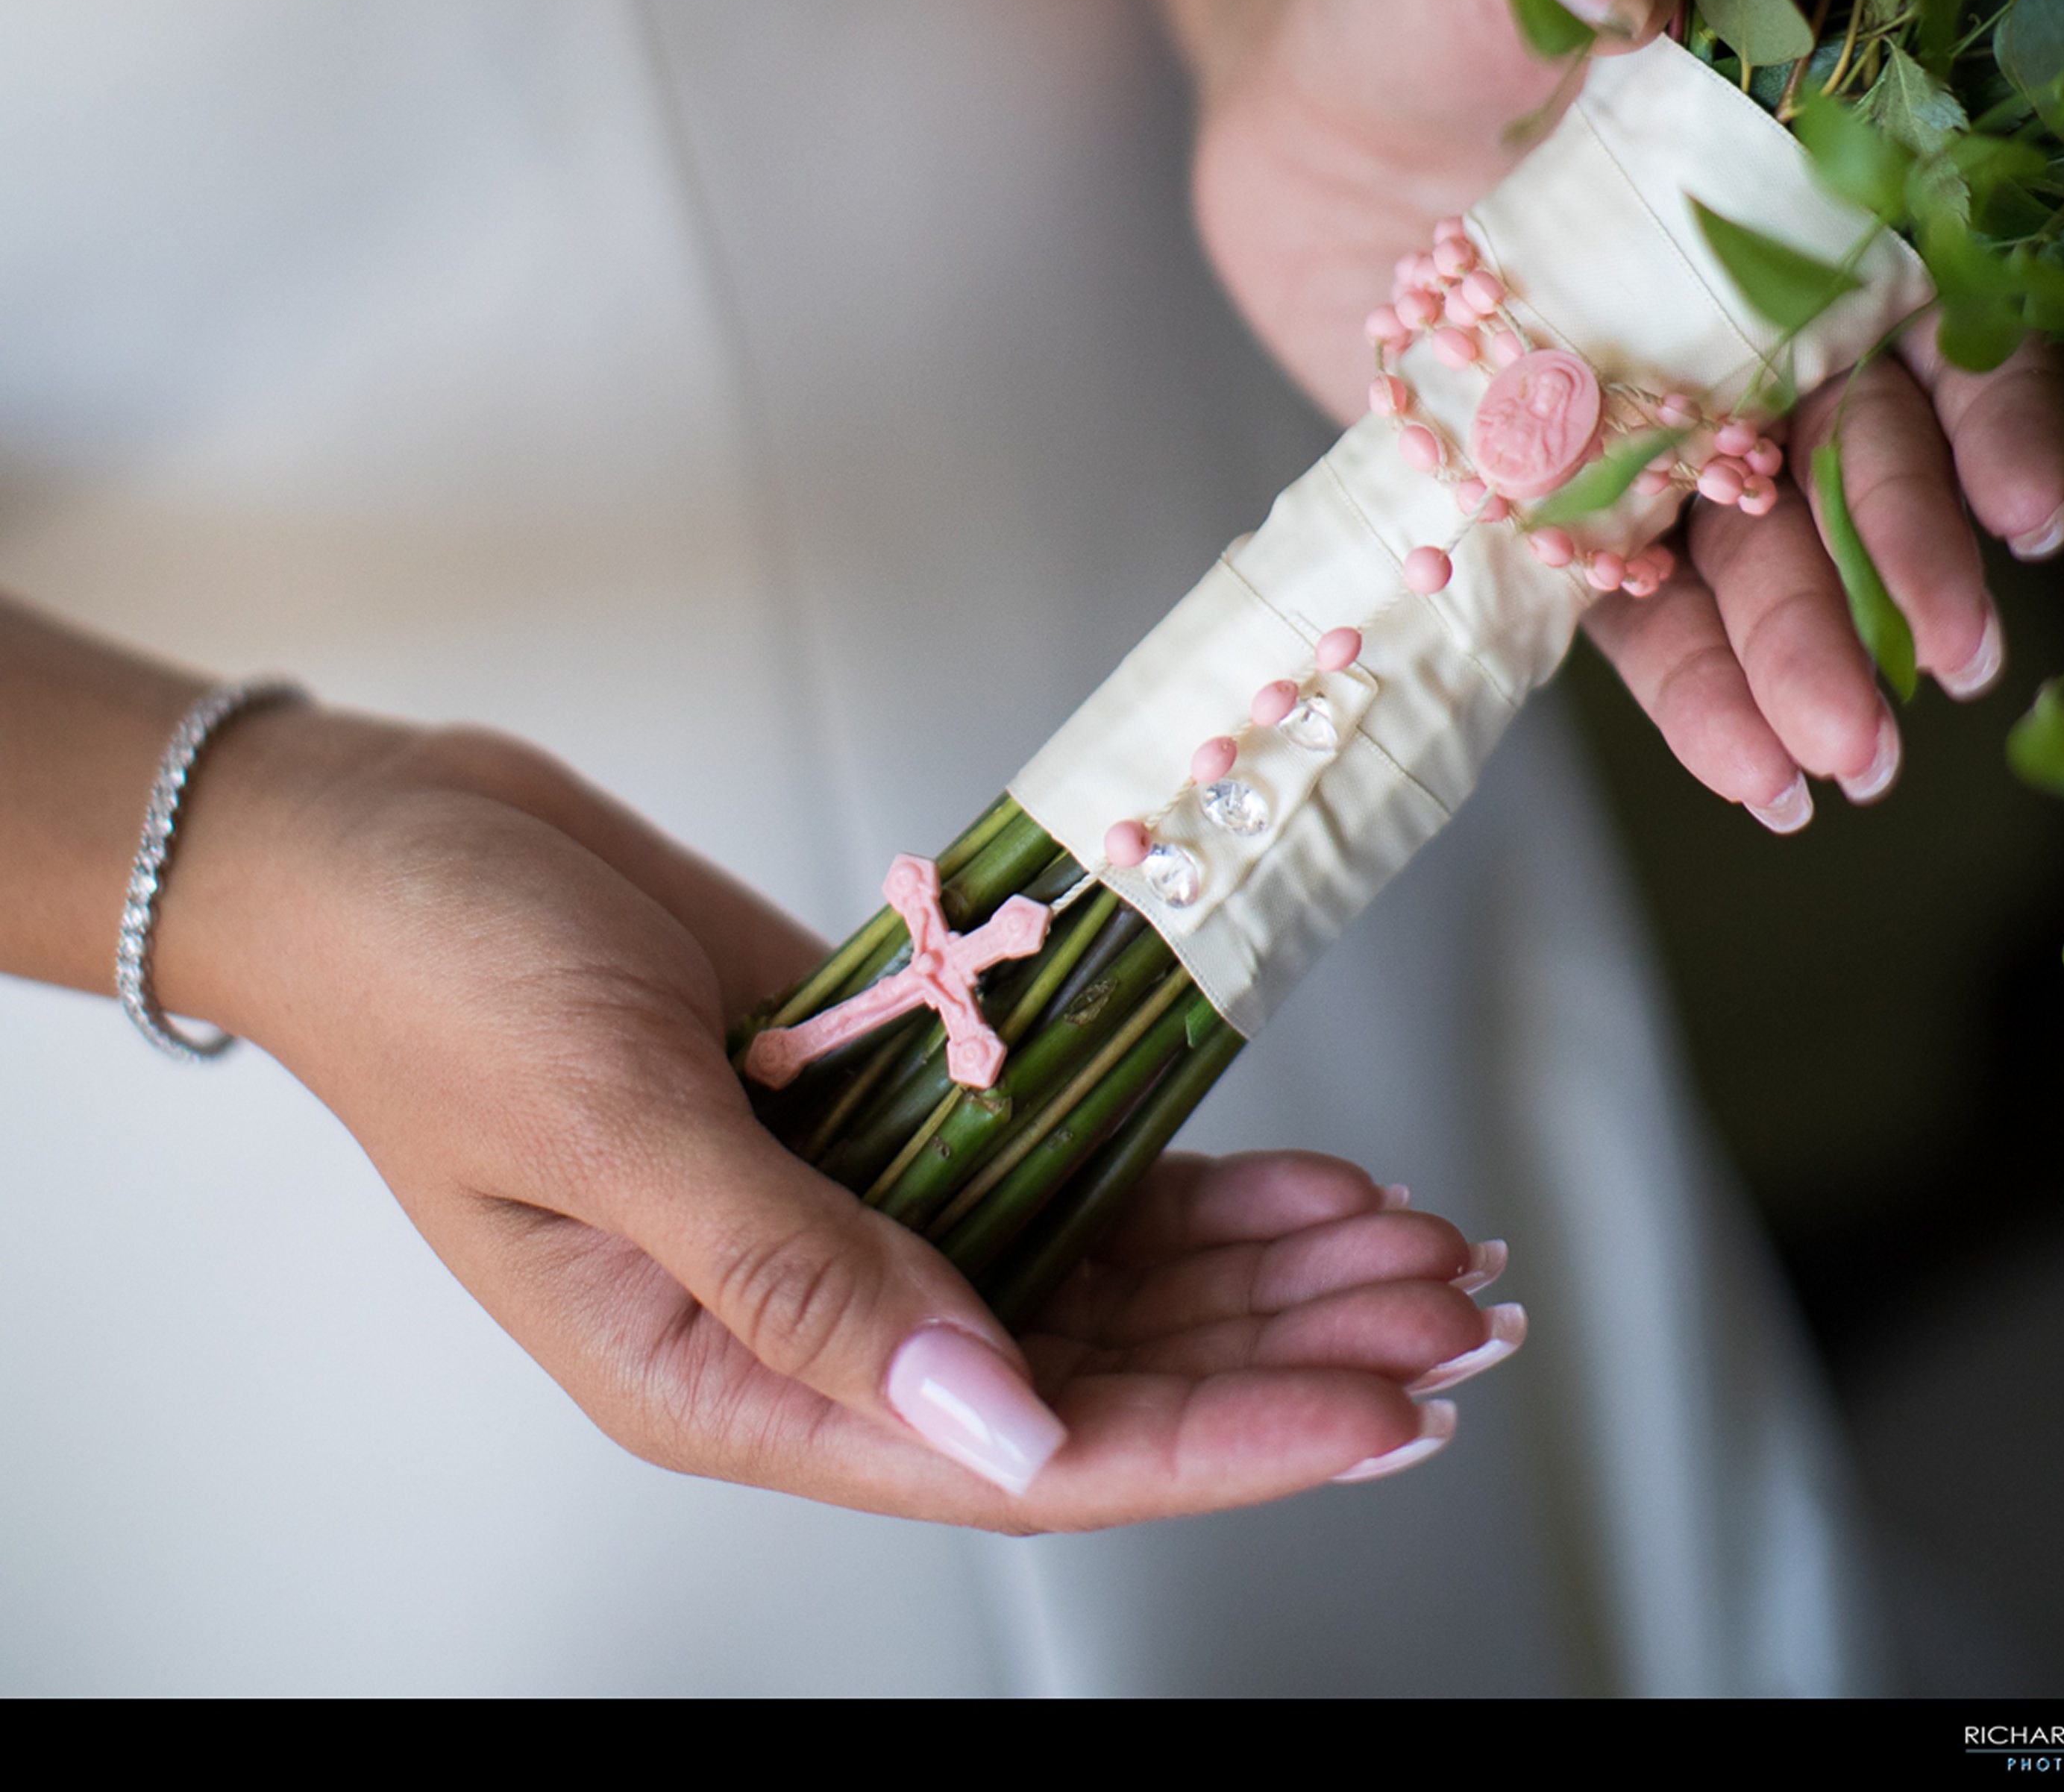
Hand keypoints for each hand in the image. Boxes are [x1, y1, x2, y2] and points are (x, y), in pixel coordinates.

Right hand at [160, 707, 1513, 1524]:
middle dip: (1283, 1350)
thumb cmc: (436, 985)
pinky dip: (1170, 1164)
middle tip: (1461, 1316)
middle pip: (1093, 1375)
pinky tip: (1293, 1169)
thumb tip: (997, 1426)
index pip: (1023, 1453)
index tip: (1380, 1406)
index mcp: (725, 1376)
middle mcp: (809, 1314)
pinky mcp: (864, 1095)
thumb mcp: (605, 1126)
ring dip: (1257, 1264)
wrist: (378, 834)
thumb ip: (799, 1278)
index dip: (1218, 1437)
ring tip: (1424, 1248)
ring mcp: (843, 1204)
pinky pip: (1047, 1157)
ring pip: (1091, 1272)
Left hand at [1159, 0, 2063, 823]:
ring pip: (1767, 549)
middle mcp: (1770, 311)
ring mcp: (1671, 414)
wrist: (1292, 73)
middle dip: (1910, 553)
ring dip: (1811, 656)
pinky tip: (1752, 778)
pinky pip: (1638, 608)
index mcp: (1808, 173)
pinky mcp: (1564, 492)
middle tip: (1940, 657)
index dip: (1996, 400)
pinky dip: (1694, 693)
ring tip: (1839, 764)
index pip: (1946, 297)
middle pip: (1874, 448)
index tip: (2021, 496)